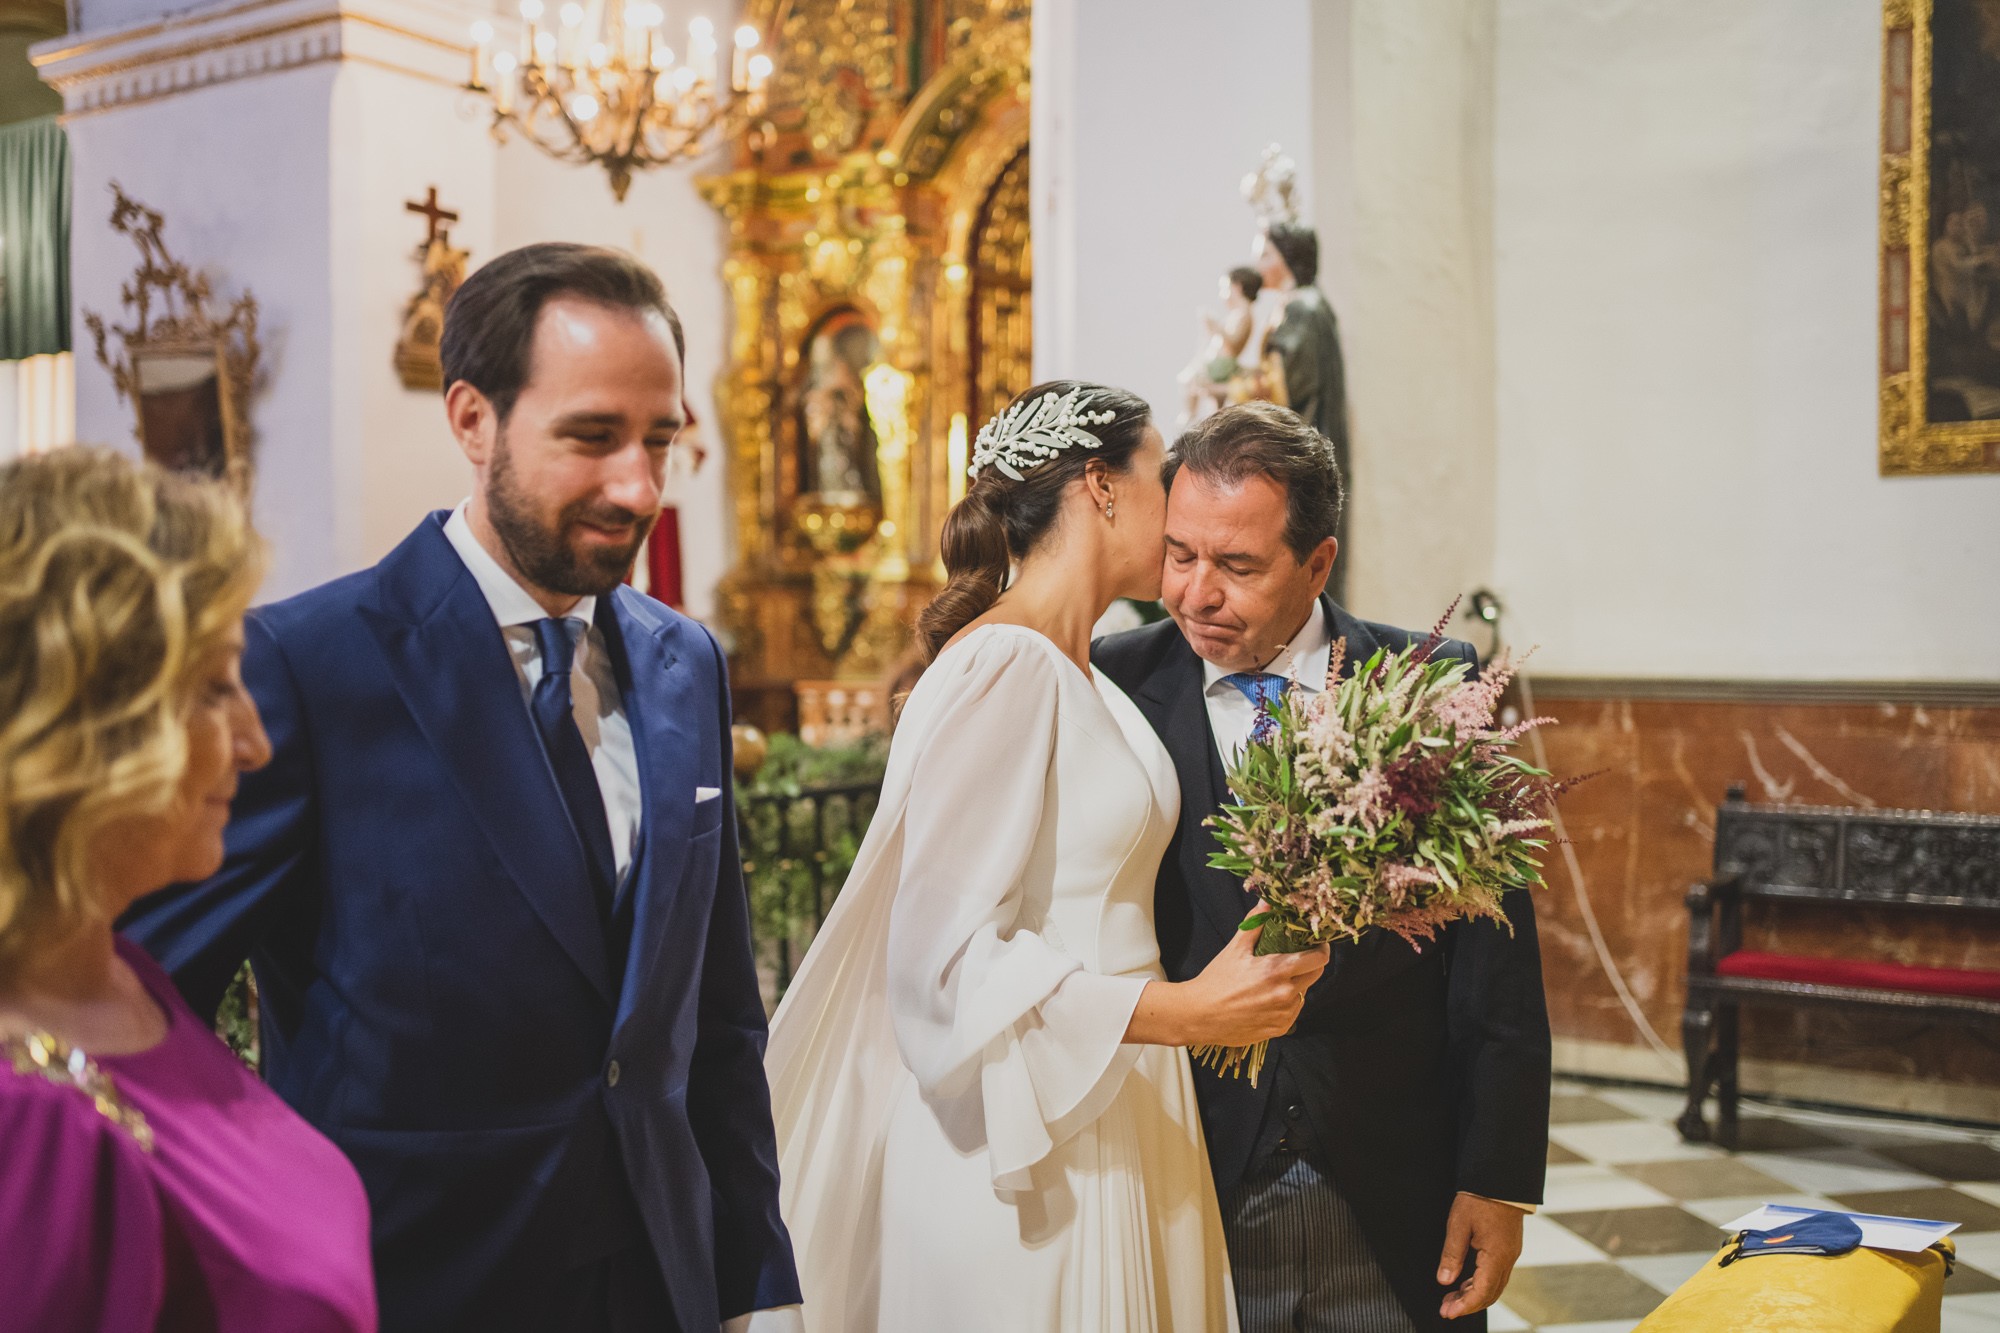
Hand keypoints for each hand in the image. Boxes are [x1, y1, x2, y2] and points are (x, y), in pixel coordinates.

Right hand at [1184, 918, 1329, 1045]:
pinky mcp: (1280, 1029)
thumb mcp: (1235, 949)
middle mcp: (1285, 994)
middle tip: (1295, 958)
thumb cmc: (1216, 980)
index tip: (1315, 943)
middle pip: (1316, 975)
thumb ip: (1256, 922)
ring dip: (1296, 985)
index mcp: (1277, 971)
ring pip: (1303, 994)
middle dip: (1309, 964)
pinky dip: (1286, 1004)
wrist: (1199, 1015)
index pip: (1319, 959)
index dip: (1321, 949)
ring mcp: (1284, 1015)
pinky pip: (1293, 1012)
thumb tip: (1268, 900)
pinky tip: (1267, 999)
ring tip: (1274, 981)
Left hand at [1437, 1193, 1524, 1319]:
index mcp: (1496, 1256)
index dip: (1465, 1306)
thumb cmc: (1480, 1197)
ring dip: (1474, 1295)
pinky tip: (1465, 1283)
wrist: (1500, 1179)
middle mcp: (1507, 1259)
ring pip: (1494, 1286)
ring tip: (1451, 1298)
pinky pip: (1496, 1274)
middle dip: (1468, 1305)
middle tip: (1446, 1309)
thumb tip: (1444, 1280)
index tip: (1448, 1312)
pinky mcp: (1508, 1248)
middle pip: (1490, 1294)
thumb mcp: (1458, 1224)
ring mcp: (1510, 1254)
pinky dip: (1480, 1283)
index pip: (1482, 1292)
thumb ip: (1451, 1255)